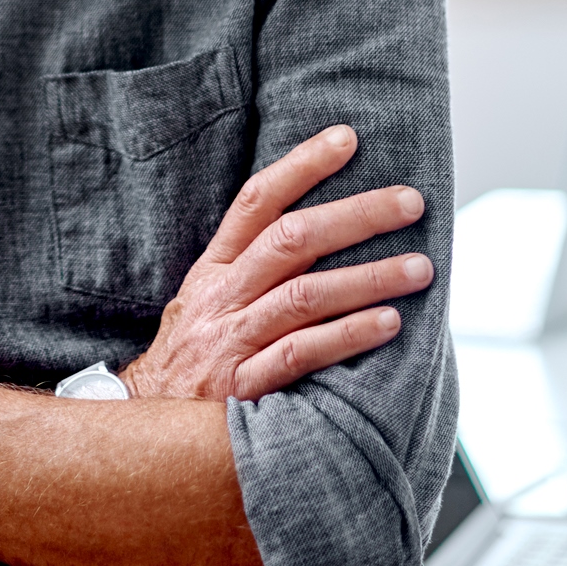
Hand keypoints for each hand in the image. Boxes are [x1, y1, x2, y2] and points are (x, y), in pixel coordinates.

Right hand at [120, 125, 432, 401]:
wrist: (147, 426)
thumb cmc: (193, 358)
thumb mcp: (208, 301)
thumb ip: (253, 268)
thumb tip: (322, 227)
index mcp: (214, 269)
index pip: (257, 201)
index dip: (301, 166)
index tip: (347, 138)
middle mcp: (222, 296)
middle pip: (291, 239)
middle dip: (356, 215)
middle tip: (410, 201)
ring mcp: (231, 340)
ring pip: (304, 295)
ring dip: (368, 277)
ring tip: (419, 267)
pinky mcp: (243, 386)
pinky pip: (301, 354)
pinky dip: (348, 336)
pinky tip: (388, 324)